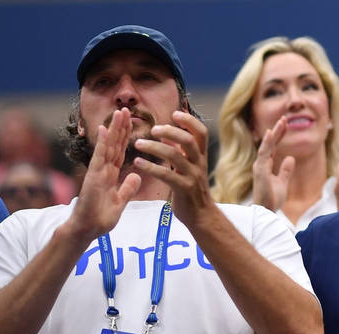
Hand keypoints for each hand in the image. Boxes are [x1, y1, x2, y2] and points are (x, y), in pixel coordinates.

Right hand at [64, 107, 140, 241]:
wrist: (86, 230)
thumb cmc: (100, 218)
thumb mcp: (120, 202)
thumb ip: (127, 188)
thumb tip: (137, 175)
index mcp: (111, 175)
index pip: (120, 152)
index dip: (125, 137)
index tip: (131, 122)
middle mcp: (103, 170)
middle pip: (114, 144)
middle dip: (120, 127)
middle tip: (126, 109)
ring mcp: (97, 172)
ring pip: (107, 146)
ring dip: (113, 129)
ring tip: (119, 112)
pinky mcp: (93, 177)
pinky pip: (99, 157)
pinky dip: (102, 143)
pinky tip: (105, 130)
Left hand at [133, 111, 215, 228]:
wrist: (201, 215)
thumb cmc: (192, 189)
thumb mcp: (189, 167)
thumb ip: (179, 151)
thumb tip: (165, 134)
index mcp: (201, 156)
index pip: (201, 132)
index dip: (189, 121)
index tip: (174, 113)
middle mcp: (199, 164)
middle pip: (188, 140)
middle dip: (170, 131)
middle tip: (153, 129)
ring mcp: (193, 176)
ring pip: (175, 156)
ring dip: (155, 147)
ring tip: (138, 144)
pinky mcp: (184, 189)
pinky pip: (166, 175)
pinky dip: (150, 167)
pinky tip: (137, 162)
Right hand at [252, 119, 294, 210]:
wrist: (266, 212)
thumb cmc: (272, 199)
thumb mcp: (283, 183)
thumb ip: (285, 170)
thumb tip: (290, 158)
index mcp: (266, 165)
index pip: (273, 146)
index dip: (279, 135)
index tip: (286, 124)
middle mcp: (261, 164)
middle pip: (270, 144)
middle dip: (277, 131)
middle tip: (285, 118)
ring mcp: (259, 167)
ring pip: (266, 146)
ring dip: (274, 134)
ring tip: (281, 122)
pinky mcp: (260, 172)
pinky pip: (263, 155)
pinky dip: (267, 143)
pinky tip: (271, 133)